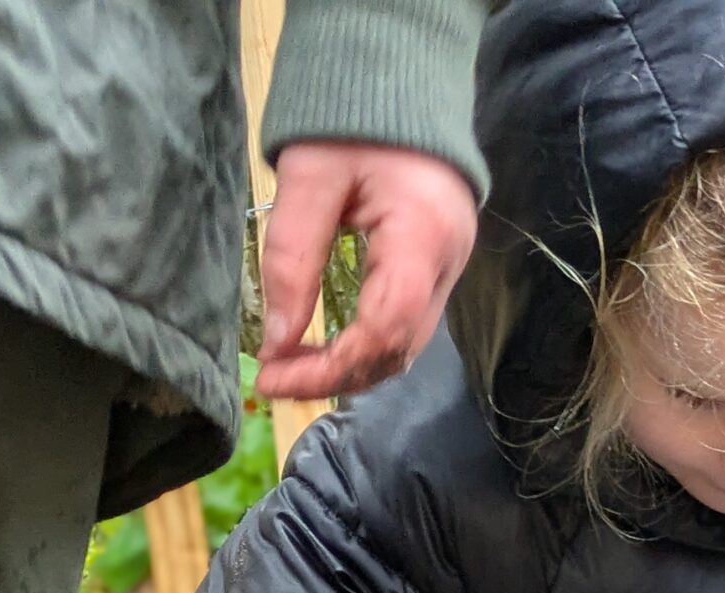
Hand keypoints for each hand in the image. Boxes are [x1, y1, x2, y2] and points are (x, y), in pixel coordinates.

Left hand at [256, 140, 477, 400]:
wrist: (401, 83)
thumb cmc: (354, 123)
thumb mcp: (309, 178)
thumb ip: (292, 258)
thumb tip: (276, 340)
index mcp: (423, 236)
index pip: (385, 328)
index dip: (330, 365)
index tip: (273, 375)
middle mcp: (450, 263)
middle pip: (399, 349)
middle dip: (335, 374)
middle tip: (273, 377)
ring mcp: (451, 269)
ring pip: (406, 347)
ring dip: (350, 366)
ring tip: (291, 366)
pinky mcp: (440, 269)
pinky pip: (406, 326)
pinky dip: (365, 347)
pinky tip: (325, 346)